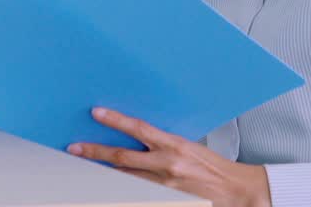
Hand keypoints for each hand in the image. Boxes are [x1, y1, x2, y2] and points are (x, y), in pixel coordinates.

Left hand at [67, 108, 270, 206]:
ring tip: (83, 167)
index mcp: (173, 145)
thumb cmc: (213, 166)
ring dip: (103, 172)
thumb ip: (161, 143)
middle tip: (74, 148)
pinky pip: (138, 193)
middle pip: (122, 157)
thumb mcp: (187, 146)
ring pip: (125, 178)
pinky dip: (123, 189)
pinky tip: (108, 187)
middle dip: (95, 151)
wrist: (236, 190)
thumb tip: (136, 135)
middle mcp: (166, 164)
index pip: (138, 128)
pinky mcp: (166, 199)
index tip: (96, 112)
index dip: (115, 120)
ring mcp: (164, 185)